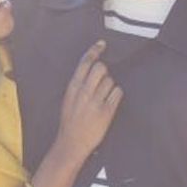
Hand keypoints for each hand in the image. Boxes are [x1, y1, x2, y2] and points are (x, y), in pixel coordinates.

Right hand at [55, 40, 122, 161]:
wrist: (72, 142)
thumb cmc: (70, 121)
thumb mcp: (68, 99)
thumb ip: (78, 84)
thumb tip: (91, 69)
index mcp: (73, 88)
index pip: (85, 63)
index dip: (94, 51)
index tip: (102, 44)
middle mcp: (84, 92)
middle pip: (101, 68)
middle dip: (104, 71)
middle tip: (102, 80)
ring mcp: (96, 101)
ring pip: (110, 80)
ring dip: (110, 86)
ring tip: (103, 97)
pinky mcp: (107, 111)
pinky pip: (117, 93)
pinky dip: (116, 95)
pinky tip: (110, 102)